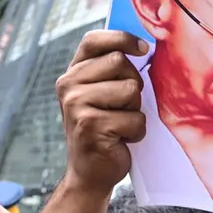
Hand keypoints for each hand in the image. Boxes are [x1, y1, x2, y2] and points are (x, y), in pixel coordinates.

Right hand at [56, 30, 149, 192]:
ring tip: (120, 125)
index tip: (144, 48)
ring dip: (135, 110)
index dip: (122, 38)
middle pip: (120, 62)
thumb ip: (112, 70)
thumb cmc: (104, 129)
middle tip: (124, 107)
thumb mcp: (102, 95)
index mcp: (72, 73)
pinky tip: (121, 140)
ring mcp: (77, 105)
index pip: (94, 41)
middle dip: (134, 85)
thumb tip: (144, 45)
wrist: (90, 173)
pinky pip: (135, 118)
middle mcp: (69, 85)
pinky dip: (136, 132)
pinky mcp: (91, 126)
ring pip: (130, 90)